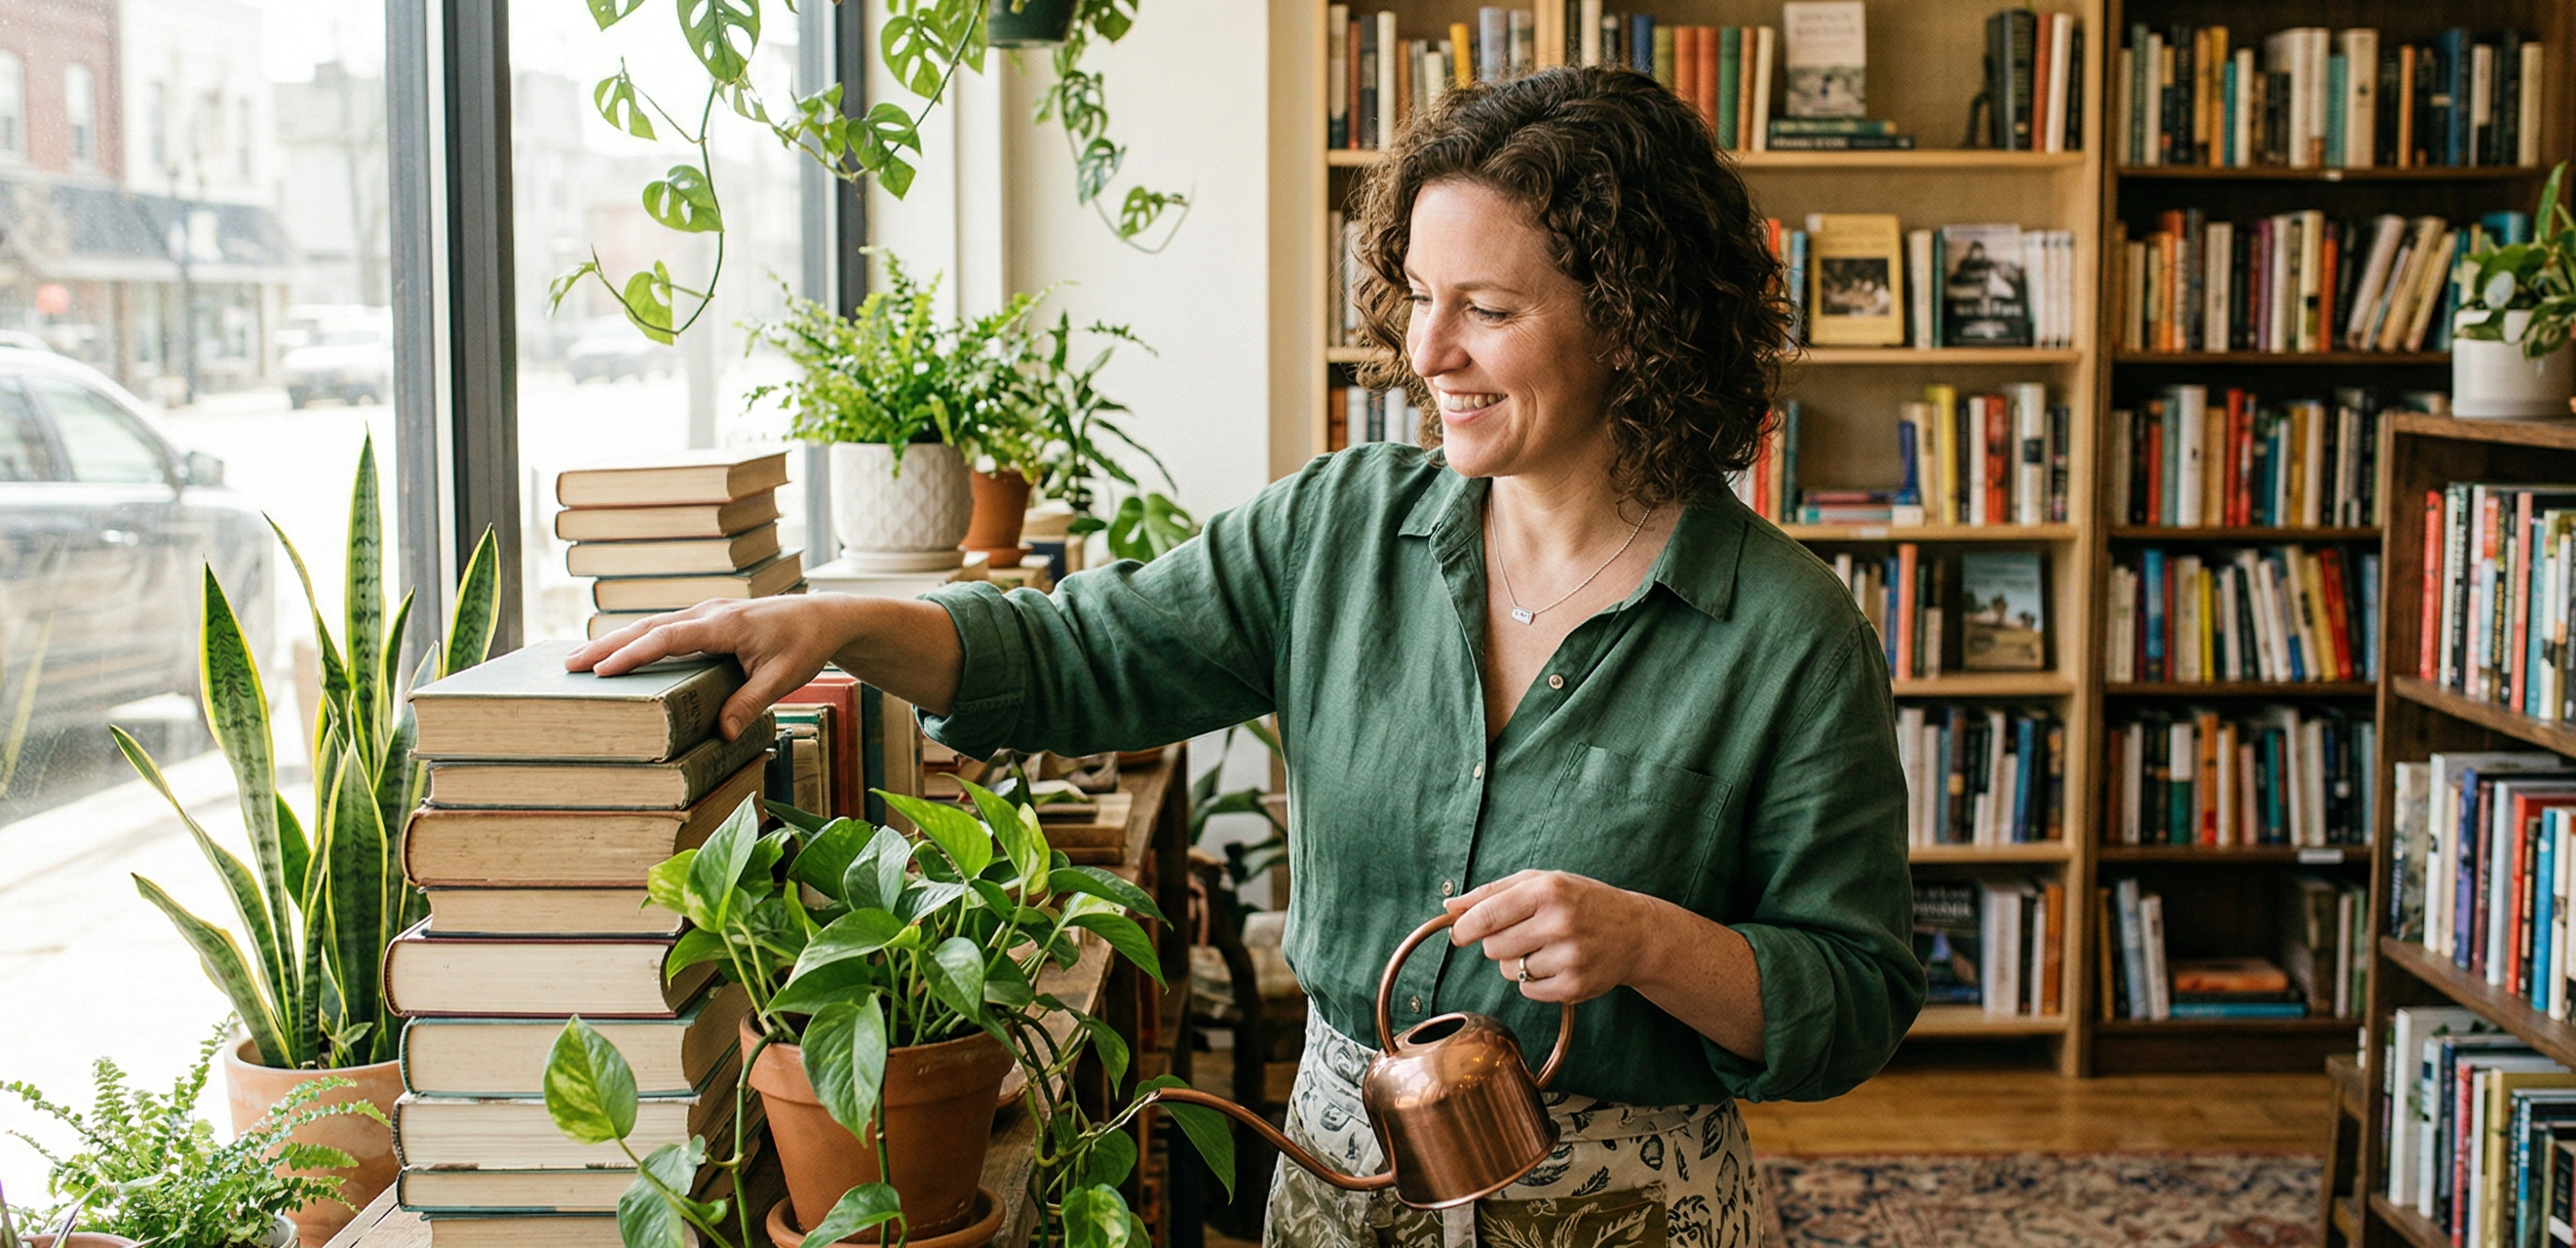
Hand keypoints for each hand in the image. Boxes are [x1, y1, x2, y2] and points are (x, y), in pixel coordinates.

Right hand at [565, 595, 861, 740]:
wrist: (825, 617)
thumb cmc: (806, 644)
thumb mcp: (784, 677)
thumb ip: (751, 702)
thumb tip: (724, 733)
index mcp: (723, 623)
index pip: (667, 638)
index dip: (633, 654)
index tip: (601, 670)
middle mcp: (708, 613)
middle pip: (648, 627)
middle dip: (607, 646)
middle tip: (569, 665)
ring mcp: (707, 613)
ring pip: (653, 625)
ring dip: (617, 641)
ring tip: (580, 661)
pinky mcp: (709, 620)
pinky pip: (666, 628)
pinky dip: (638, 639)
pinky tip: (619, 653)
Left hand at [1444, 870, 1652, 1003]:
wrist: (1636, 932)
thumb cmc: (1582, 902)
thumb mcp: (1542, 882)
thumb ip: (1493, 892)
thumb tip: (1450, 906)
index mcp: (1547, 891)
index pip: (1486, 916)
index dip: (1464, 928)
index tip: (1459, 933)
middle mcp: (1559, 923)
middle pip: (1492, 947)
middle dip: (1496, 943)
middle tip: (1520, 934)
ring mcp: (1569, 958)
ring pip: (1508, 971)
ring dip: (1516, 962)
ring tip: (1544, 947)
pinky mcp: (1574, 986)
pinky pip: (1527, 991)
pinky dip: (1532, 981)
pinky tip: (1555, 964)